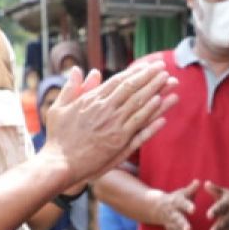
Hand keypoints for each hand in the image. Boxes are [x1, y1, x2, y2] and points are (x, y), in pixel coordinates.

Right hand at [43, 63, 177, 185]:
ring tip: (170, 80)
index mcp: (92, 100)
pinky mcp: (119, 141)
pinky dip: (151, 113)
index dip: (136, 72)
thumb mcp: (59, 108)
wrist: (59, 163)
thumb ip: (72, 88)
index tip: (147, 66)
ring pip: (139, 104)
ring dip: (156, 90)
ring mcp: (114, 125)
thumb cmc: (57, 137)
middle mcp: (105, 109)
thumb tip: (78, 70)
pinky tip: (161, 103)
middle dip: (150, 76)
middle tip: (164, 67)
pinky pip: (139, 124)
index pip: (119, 81)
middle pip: (132, 88)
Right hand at [149, 180, 198, 229]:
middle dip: (183, 224)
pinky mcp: (171, 229)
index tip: (194, 209)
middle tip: (189, 229)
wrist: (157, 207)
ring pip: (176, 229)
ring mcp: (170, 222)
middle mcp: (172, 213)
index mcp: (176, 202)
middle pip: (178, 219)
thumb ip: (192, 189)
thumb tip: (199, 181)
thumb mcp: (182, 192)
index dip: (188, 206)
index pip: (182, 203)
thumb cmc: (176, 198)